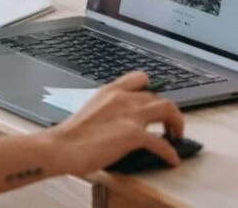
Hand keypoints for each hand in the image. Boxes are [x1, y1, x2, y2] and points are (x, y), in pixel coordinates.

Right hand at [44, 72, 184, 174]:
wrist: (60, 147)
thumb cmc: (69, 135)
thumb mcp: (90, 110)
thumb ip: (108, 109)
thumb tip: (120, 122)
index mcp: (111, 91)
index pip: (140, 78)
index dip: (153, 88)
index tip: (156, 100)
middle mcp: (123, 98)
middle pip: (158, 96)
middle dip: (168, 110)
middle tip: (170, 124)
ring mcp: (130, 115)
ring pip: (167, 109)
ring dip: (177, 123)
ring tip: (177, 136)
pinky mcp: (133, 134)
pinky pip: (161, 142)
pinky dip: (170, 152)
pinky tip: (172, 160)